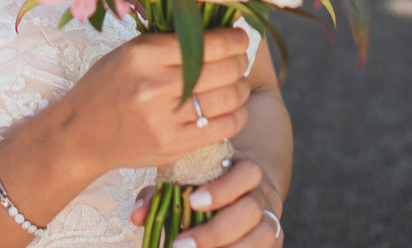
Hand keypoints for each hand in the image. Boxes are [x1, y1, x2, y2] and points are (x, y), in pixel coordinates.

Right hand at [55, 28, 253, 173]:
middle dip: (241, 61)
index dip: (235, 39)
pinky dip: (237, 115)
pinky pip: (223, 128)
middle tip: (239, 59)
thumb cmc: (106, 86)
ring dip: (242, 87)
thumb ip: (170, 42)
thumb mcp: (130, 52)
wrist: (80, 133)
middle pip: (225, 70)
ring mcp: (166, 119)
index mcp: (145, 54)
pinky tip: (233, 108)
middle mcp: (156, 85)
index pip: (209, 43)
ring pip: (229, 98)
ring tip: (237, 83)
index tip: (239, 38)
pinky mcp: (173, 145)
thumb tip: (217, 28)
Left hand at [128, 158, 283, 246]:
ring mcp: (271, 219)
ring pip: (265, 235)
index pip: (246, 173)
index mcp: (245, 170)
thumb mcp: (187, 180)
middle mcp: (262, 194)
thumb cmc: (208, 184)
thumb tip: (138, 215)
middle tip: (181, 245)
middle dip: (217, 230)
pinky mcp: (274, 240)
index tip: (192, 201)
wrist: (245, 192)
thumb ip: (161, 194)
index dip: (223, 189)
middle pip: (252, 210)